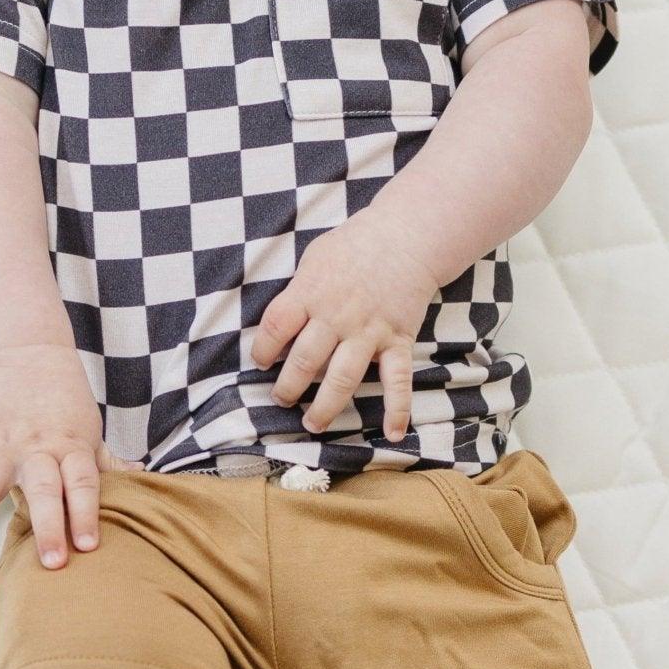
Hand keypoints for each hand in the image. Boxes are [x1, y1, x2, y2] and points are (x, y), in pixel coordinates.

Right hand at [0, 342, 115, 570]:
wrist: (28, 351)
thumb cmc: (64, 399)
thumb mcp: (89, 428)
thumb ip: (106, 461)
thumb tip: (142, 480)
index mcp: (70, 446)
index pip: (83, 482)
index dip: (87, 512)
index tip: (89, 546)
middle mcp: (36, 447)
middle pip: (43, 489)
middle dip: (48, 526)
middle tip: (49, 564)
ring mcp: (1, 440)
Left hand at [248, 206, 440, 444]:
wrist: (407, 235)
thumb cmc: (354, 244)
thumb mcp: (314, 258)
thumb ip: (298, 292)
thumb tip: (279, 325)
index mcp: (310, 292)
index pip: (275, 328)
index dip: (263, 350)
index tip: (261, 362)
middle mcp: (337, 316)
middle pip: (305, 361)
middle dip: (288, 388)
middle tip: (281, 400)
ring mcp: (368, 331)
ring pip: (342, 378)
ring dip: (325, 407)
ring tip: (312, 423)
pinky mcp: (398, 340)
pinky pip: (398, 380)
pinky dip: (397, 409)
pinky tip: (393, 434)